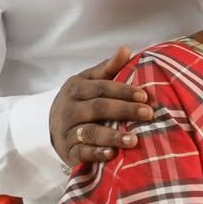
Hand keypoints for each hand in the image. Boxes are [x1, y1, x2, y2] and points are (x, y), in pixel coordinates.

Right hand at [49, 46, 153, 166]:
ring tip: (134, 139)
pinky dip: (97, 154)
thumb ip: (108, 68)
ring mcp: (67, 131)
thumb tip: (126, 49)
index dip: (123, 91)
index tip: (145, 96)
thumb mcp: (89, 81)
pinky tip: (112, 154)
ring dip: (112, 136)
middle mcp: (69, 109)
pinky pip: (82, 153)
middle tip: (148, 114)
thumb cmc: (80, 100)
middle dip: (125, 110)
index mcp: (76, 87)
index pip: (102, 87)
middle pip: (99, 108)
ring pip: (90, 132)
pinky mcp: (69, 151)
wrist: (54, 126)